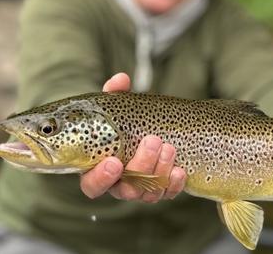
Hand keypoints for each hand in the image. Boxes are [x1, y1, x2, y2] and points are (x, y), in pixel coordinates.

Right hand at [79, 73, 185, 202]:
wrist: (146, 130)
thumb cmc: (123, 122)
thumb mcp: (117, 107)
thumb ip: (115, 94)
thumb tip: (120, 79)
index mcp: (98, 168)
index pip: (92, 185)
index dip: (101, 178)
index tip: (114, 162)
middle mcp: (117, 184)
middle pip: (124, 190)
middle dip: (141, 165)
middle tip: (152, 141)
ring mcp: (139, 189)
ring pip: (147, 192)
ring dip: (159, 171)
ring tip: (169, 147)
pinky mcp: (158, 190)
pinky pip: (166, 194)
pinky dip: (173, 184)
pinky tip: (180, 170)